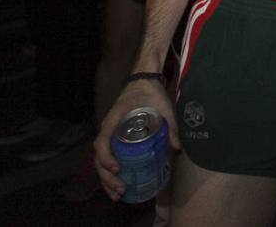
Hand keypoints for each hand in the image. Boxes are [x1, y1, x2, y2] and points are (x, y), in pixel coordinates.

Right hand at [94, 77, 178, 201]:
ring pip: (100, 161)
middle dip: (107, 177)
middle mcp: (108, 128)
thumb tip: (177, 149)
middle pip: (98, 157)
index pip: (102, 141)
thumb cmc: (151, 93)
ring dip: (106, 179)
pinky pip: (107, 157)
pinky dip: (109, 173)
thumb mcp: (164, 106)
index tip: (117, 168)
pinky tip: (118, 185)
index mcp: (114, 119)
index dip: (106, 157)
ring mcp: (109, 133)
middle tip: (122, 189)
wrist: (144, 80)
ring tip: (117, 195)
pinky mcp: (114, 137)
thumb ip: (171, 125)